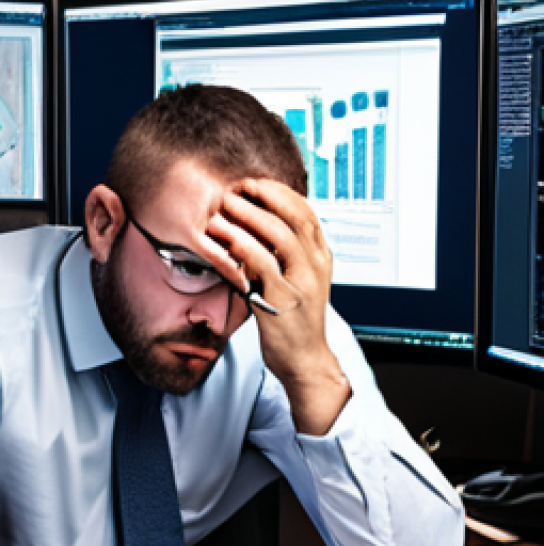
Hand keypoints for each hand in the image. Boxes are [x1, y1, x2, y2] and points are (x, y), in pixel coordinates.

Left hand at [201, 177, 349, 434]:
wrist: (305, 362)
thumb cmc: (294, 323)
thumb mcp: (296, 282)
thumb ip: (284, 256)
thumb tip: (258, 229)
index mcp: (320, 258)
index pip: (306, 212)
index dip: (280, 193)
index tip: (255, 184)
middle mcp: (315, 267)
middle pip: (294, 217)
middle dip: (263, 197)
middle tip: (236, 188)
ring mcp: (300, 283)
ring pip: (278, 236)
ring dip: (248, 216)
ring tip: (224, 206)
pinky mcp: (281, 302)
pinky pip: (261, 265)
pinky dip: (241, 246)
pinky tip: (224, 238)